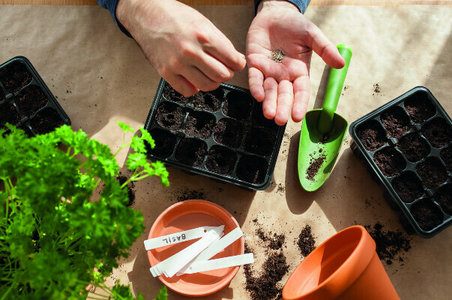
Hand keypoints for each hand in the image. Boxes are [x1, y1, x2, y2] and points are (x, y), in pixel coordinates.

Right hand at [117, 0, 245, 96]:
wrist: (147, 15)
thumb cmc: (175, 16)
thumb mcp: (203, 23)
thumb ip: (221, 43)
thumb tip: (237, 60)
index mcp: (203, 36)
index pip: (232, 60)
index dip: (237, 64)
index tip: (235, 64)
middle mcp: (191, 51)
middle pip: (222, 75)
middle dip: (226, 73)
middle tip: (222, 68)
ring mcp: (177, 64)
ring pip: (207, 85)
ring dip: (212, 82)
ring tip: (208, 73)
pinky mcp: (166, 72)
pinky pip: (188, 91)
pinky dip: (195, 88)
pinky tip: (194, 78)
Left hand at [246, 0, 344, 124]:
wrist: (275, 13)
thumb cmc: (295, 25)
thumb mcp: (312, 35)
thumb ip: (325, 49)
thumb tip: (341, 64)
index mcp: (299, 72)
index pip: (300, 92)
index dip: (299, 104)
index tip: (298, 117)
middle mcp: (284, 75)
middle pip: (284, 95)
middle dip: (282, 108)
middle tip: (280, 120)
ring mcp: (268, 71)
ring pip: (269, 90)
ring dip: (268, 103)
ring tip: (269, 114)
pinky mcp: (254, 64)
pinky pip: (254, 78)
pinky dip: (256, 87)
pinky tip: (258, 96)